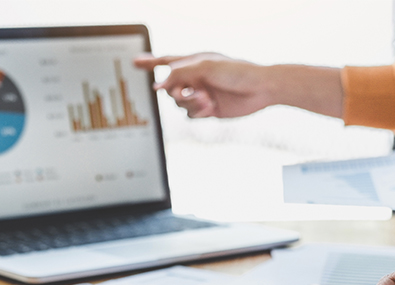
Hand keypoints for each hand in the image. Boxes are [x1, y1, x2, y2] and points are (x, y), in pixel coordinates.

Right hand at [134, 53, 272, 117]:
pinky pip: (191, 114)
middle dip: (178, 92)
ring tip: (207, 100)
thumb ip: (180, 74)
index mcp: (193, 62)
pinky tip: (211, 107)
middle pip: (170, 88)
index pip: (166, 61)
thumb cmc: (237, 72)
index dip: (150, 62)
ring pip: (179, 104)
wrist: (260, 90)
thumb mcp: (206, 67)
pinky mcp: (208, 109)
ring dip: (190, 103)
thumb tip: (159, 85)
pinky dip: (198, 112)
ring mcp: (200, 94)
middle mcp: (195, 78)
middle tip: (192, 93)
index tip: (134, 62)